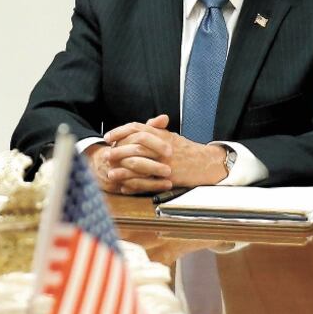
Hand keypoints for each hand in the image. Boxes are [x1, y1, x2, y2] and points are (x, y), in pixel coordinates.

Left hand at [100, 115, 226, 191]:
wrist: (206, 163)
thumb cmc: (187, 150)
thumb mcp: (171, 136)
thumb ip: (155, 131)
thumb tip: (141, 126)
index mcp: (161, 135)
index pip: (136, 128)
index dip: (120, 131)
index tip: (108, 137)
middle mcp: (161, 147)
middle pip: (134, 146)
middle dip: (118, 151)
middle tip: (106, 156)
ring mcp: (165, 162)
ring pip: (139, 165)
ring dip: (123, 171)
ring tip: (110, 174)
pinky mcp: (169, 177)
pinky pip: (148, 182)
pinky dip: (135, 185)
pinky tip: (125, 187)